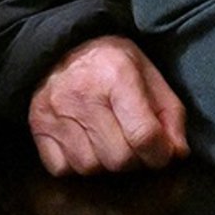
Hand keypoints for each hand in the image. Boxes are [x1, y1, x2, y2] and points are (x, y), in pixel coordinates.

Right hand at [27, 34, 189, 176]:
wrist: (62, 45)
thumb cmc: (111, 62)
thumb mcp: (148, 73)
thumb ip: (169, 112)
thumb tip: (177, 153)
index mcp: (117, 76)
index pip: (143, 135)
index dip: (159, 154)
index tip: (161, 153)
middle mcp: (83, 95)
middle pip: (118, 158)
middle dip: (134, 160)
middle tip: (133, 145)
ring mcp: (56, 113)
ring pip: (90, 168)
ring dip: (105, 163)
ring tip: (108, 140)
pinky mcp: (37, 127)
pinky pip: (62, 169)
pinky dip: (76, 165)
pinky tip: (84, 143)